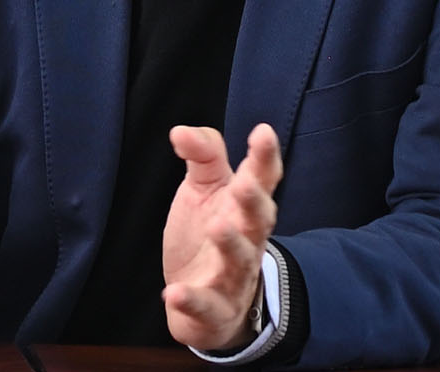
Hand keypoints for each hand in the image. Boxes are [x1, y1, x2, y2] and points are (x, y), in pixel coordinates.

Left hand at [160, 123, 283, 350]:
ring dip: (231, 244)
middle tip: (244, 184)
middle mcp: (247, 240)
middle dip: (253, 202)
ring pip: (240, 260)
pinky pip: (207, 306)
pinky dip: (192, 301)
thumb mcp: (204, 189)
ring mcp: (234, 276)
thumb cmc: (208, 235)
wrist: (206, 303)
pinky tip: (174, 293)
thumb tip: (181, 130)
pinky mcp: (215, 310)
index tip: (263, 132)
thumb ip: (202, 156)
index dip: (265, 157)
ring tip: (217, 226)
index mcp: (245, 207)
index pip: (262, 179)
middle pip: (259, 220)